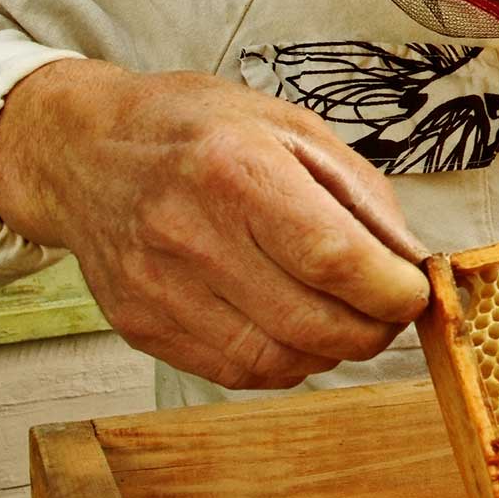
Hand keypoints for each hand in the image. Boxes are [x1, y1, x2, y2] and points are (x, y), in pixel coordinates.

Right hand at [0, 59, 430, 388]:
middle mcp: (189, 233)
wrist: (84, 152)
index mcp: (234, 169)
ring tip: (343, 316)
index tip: (414, 292)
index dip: (391, 290)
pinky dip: (284, 361)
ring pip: (278, 359)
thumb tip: (410, 260)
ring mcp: (158, 287)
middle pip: (310, 321)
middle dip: (373, 329)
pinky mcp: (141, 326)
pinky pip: (236, 371)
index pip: (333, 257)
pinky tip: (293, 327)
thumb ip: (359, 193)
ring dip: (331, 350)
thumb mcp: (290, 126)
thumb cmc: (193, 129)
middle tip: (389, 311)